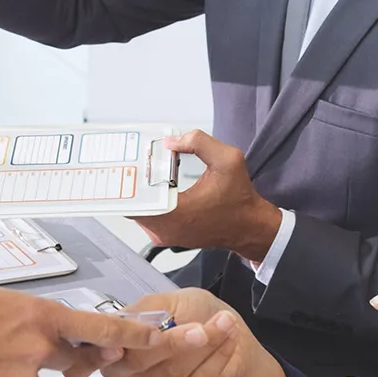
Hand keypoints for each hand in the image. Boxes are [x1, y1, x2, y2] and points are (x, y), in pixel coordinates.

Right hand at [100, 290, 289, 376]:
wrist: (226, 336)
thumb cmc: (194, 314)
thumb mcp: (172, 299)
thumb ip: (151, 308)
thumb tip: (136, 321)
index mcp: (113, 338)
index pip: (109, 342)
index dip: (131, 336)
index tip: (159, 327)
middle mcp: (119, 370)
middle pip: (139, 361)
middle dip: (177, 341)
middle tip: (204, 327)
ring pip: (171, 373)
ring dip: (204, 348)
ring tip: (226, 327)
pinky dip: (215, 364)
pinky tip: (227, 346)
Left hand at [136, 129, 281, 260]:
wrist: (249, 226)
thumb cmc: (239, 199)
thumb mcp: (228, 160)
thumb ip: (199, 142)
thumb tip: (171, 140)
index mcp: (175, 214)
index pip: (133, 199)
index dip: (128, 179)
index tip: (130, 164)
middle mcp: (165, 229)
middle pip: (131, 203)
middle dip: (133, 181)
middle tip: (138, 161)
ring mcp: (164, 236)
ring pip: (138, 210)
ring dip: (142, 191)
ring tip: (148, 171)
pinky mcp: (167, 236)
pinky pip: (148, 216)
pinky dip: (150, 200)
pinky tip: (159, 185)